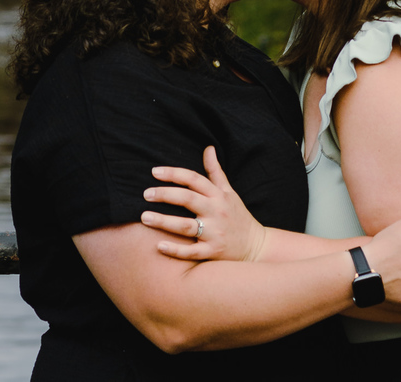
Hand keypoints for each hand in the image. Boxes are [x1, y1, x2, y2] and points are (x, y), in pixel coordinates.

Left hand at [142, 146, 267, 262]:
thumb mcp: (228, 191)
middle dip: (165, 195)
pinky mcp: (212, 253)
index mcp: (218, 195)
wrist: (256, 247)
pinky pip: (191, 252)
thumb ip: (215, 171)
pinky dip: (175, 250)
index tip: (154, 172)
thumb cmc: (237, 216)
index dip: (174, 174)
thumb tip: (208, 147)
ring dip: (163, 221)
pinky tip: (158, 246)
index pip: (194, 179)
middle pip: (187, 199)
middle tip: (145, 194)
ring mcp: (214, 233)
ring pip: (186, 226)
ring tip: (144, 217)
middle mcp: (216, 212)